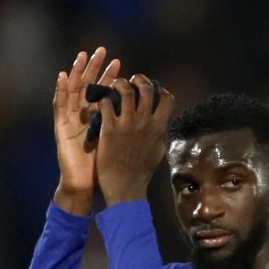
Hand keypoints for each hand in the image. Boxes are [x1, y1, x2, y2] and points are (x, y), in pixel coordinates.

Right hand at [53, 47, 120, 214]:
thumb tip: (150, 123)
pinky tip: (63, 75)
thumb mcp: (121, 146)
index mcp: (100, 119)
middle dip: (95, 68)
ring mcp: (71, 120)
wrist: (85, 185)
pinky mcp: (61, 127)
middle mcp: (84, 116)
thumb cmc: (105, 169)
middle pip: (88, 86)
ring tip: (81, 56)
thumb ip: (130, 132)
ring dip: (77, 72)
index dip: (112, 78)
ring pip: (73, 91)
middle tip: (102, 51)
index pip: (105, 92)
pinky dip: (60, 90)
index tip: (121, 64)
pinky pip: (59, 105)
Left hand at [96, 74, 174, 206]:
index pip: (167, 99)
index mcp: (158, 128)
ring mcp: (126, 124)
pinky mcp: (109, 129)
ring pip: (125, 90)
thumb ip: (160, 135)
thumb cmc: (141, 174)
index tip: (153, 91)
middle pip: (146, 88)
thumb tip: (163, 124)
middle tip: (131, 82)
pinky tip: (101, 103)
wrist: (125, 189)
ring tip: (114, 87)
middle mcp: (144, 122)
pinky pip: (106, 104)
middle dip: (139, 80)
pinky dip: (103, 99)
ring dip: (119, 84)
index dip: (160, 90)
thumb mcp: (158, 153)